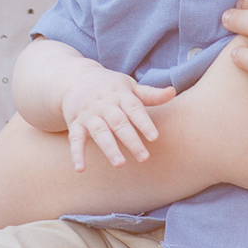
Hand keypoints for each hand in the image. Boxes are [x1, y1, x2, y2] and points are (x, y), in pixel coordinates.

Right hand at [61, 66, 175, 169]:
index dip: (144, 123)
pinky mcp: (75, 124)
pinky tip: (80, 169)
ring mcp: (89, 115)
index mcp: (120, 95)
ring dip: (109, 148)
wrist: (75, 78)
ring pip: (99, 132)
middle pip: (118, 123)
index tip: (154, 137)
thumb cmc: (110, 86)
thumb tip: (173, 92)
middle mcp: (105, 105)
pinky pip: (75, 139)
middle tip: (144, 157)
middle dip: (131, 140)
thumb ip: (150, 94)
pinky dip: (77, 154)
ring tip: (120, 164)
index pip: (134, 109)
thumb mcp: (129, 86)